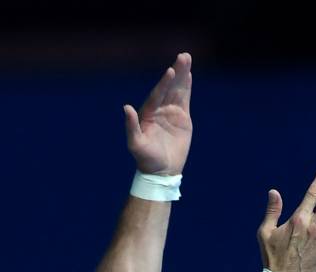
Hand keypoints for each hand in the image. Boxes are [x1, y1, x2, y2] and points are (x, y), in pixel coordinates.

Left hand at [124, 53, 193, 175]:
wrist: (161, 171)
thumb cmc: (146, 159)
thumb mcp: (136, 144)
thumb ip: (131, 126)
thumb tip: (126, 107)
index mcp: (148, 113)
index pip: (157, 94)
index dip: (164, 83)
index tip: (171, 71)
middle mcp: (159, 109)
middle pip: (169, 87)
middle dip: (177, 71)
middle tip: (183, 56)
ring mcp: (171, 112)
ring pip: (178, 90)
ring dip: (183, 75)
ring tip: (187, 58)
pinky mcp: (182, 118)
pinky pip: (185, 100)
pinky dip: (187, 87)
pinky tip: (189, 75)